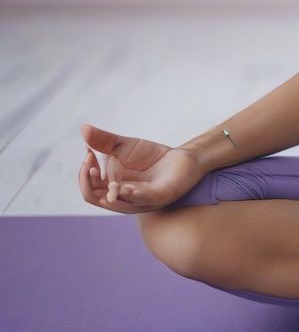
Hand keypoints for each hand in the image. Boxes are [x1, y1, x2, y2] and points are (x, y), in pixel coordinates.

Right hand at [79, 122, 206, 213]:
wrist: (183, 158)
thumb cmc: (152, 157)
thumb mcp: (125, 147)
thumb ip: (105, 141)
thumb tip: (83, 128)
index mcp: (112, 188)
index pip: (89, 186)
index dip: (84, 171)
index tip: (87, 151)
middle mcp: (122, 199)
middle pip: (94, 197)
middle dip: (87, 179)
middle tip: (88, 160)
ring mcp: (140, 200)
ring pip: (115, 203)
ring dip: (105, 189)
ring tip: (96, 171)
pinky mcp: (159, 197)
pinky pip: (143, 199)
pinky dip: (132, 194)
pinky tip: (125, 187)